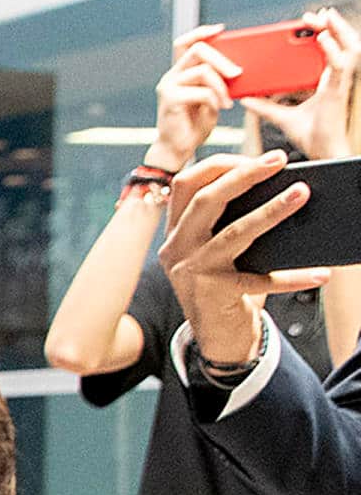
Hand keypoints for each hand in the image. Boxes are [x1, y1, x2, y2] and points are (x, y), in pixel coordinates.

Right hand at [152, 26, 235, 168]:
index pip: (186, 43)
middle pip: (197, 49)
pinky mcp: (170, 100)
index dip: (202, 32)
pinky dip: (215, 99)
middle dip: (223, 58)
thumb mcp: (212, 98)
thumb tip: (237, 70)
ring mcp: (169, 87)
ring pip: (202, 70)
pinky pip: (201, 91)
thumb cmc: (195, 125)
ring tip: (228, 100)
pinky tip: (220, 109)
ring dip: (222, 85)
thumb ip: (217, 82)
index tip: (221, 30)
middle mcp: (172, 76)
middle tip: (238, 73)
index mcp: (180, 73)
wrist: (178, 150)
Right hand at [159, 150, 333, 368]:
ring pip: (234, 232)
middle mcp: (177, 249)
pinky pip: (260, 281)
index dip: (219, 165)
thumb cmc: (225, 287)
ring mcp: (192, 272)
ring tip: (302, 194)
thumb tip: (280, 190)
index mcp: (175, 233)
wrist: (216, 337)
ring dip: (272, 210)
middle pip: (206, 200)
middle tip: (279, 160)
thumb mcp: (217, 252)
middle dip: (244, 174)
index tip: (256, 157)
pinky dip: (292, 277)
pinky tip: (319, 274)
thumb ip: (229, 224)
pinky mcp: (214, 294)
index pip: (186, 184)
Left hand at [246, 8, 360, 161]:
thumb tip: (245, 99)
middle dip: (331, 26)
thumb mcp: (281, 117)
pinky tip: (321, 39)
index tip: (307, 23)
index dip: (323, 34)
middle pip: (341, 44)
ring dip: (338, 30)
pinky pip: (339, 65)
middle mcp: (334, 79)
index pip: (328, 51)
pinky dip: (331, 50)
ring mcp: (338, 83)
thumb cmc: (310, 137)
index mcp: (325, 81)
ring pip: (347, 48)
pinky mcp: (336, 91)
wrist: (321, 153)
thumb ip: (265, 107)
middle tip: (313, 16)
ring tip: (323, 17)